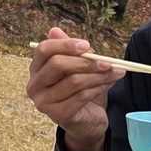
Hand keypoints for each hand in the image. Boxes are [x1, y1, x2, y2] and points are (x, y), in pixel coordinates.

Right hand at [26, 26, 123, 150]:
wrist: (85, 121)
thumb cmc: (80, 90)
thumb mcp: (77, 67)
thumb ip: (69, 50)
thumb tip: (54, 30)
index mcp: (36, 69)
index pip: (44, 49)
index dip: (65, 44)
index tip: (87, 45)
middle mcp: (34, 86)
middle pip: (58, 64)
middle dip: (86, 61)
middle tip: (108, 61)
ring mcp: (44, 102)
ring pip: (74, 81)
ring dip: (99, 75)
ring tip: (117, 72)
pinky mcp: (58, 115)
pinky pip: (81, 96)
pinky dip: (98, 88)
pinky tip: (109, 83)